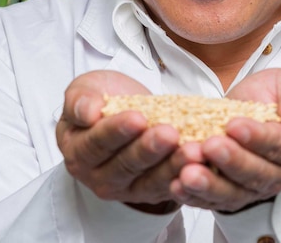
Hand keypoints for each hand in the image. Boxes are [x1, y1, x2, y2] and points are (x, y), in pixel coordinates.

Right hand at [57, 70, 186, 211]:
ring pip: (151, 180)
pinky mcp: (154, 191)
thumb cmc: (100, 100)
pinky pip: (171, 186)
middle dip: (149, 149)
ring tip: (192, 149)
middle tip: (169, 133)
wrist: (123, 111)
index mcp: (78, 152)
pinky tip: (201, 161)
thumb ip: (79, 100)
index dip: (117, 131)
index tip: (137, 118)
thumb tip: (88, 112)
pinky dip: (187, 174)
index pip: (97, 143)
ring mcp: (128, 188)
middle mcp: (100, 177)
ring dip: (173, 166)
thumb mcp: (84, 90)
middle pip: (126, 165)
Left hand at [169, 68, 280, 211]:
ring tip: (188, 174)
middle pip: (256, 173)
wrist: (250, 106)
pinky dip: (194, 197)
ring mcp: (254, 188)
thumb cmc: (272, 95)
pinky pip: (212, 201)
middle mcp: (279, 172)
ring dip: (210, 185)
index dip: (257, 137)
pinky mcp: (230, 195)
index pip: (279, 145)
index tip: (234, 125)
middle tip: (209, 145)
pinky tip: (177, 187)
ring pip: (233, 192)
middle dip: (231, 161)